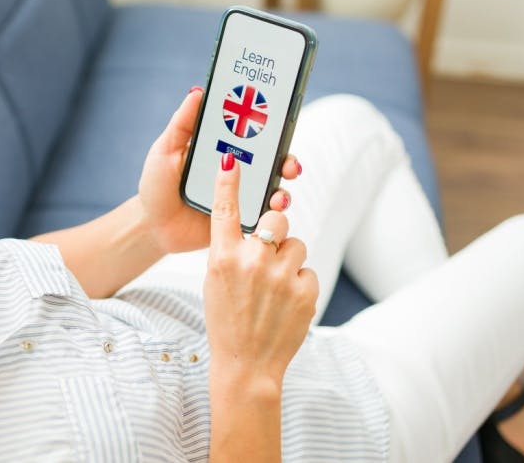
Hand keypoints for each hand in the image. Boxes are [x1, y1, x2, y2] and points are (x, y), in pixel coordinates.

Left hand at [138, 86, 302, 253]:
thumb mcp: (165, 149)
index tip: (277, 114)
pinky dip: (274, 208)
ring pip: (273, 184)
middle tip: (286, 156)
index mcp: (220, 149)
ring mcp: (240, 194)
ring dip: (284, 180)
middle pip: (270, 158)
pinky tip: (273, 205)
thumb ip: (182, 123)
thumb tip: (198, 92)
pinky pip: (264, 213)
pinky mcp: (240, 217)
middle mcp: (235, 170)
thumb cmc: (156, 185)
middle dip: (285, 154)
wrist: (151, 226)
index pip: (249, 133)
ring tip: (283, 180)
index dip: (267, 124)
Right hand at [203, 153, 317, 384]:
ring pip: (296, 244)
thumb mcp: (216, 281)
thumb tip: (260, 229)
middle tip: (268, 253)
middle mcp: (251, 262)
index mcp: (222, 258)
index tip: (232, 160)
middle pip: (276, 219)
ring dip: (288, 261)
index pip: (225, 210)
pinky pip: (307, 271)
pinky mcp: (306, 291)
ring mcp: (281, 276)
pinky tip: (285, 304)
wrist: (246, 363)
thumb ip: (233, 251)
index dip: (228, 182)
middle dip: (275, 230)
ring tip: (275, 288)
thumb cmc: (227, 319)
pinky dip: (299, 284)